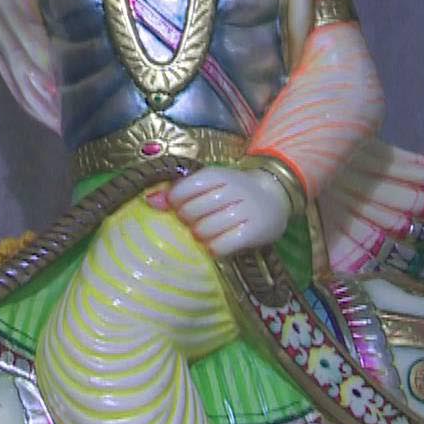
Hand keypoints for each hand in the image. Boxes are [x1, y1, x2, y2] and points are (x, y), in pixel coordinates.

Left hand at [146, 165, 290, 258]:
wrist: (275, 196)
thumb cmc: (233, 192)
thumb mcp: (210, 184)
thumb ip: (180, 191)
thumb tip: (149, 201)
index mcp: (219, 174)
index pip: (184, 189)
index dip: (176, 203)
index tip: (182, 207)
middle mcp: (235, 189)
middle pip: (192, 212)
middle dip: (188, 221)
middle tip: (195, 223)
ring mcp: (247, 210)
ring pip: (205, 230)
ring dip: (201, 236)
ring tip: (207, 233)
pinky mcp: (256, 231)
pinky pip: (223, 245)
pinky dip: (215, 248)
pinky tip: (217, 245)